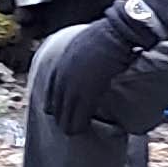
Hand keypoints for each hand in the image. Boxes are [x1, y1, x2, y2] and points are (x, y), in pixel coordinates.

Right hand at [0, 0, 120, 37]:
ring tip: (22, 14)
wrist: (103, 1)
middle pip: (8, 3)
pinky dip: (28, 31)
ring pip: (18, 19)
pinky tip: (30, 28)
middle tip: (7, 2)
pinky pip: (30, 33)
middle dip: (4, 3)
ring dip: (17, 17)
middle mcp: (31, 0)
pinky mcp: (46, 30)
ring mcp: (38, 16)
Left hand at [34, 13, 143, 132]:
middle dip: (61, 116)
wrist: (116, 33)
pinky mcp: (87, 93)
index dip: (55, 103)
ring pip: (66, 112)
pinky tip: (82, 129)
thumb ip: (80, 56)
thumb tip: (88, 63)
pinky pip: (80, 114)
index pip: (51, 90)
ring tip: (73, 132)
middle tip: (66, 126)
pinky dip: (80, 124)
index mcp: (61, 63)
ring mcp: (74, 85)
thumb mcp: (83, 43)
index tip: (56, 111)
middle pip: (55, 104)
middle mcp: (63, 75)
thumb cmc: (106, 35)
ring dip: (69, 123)